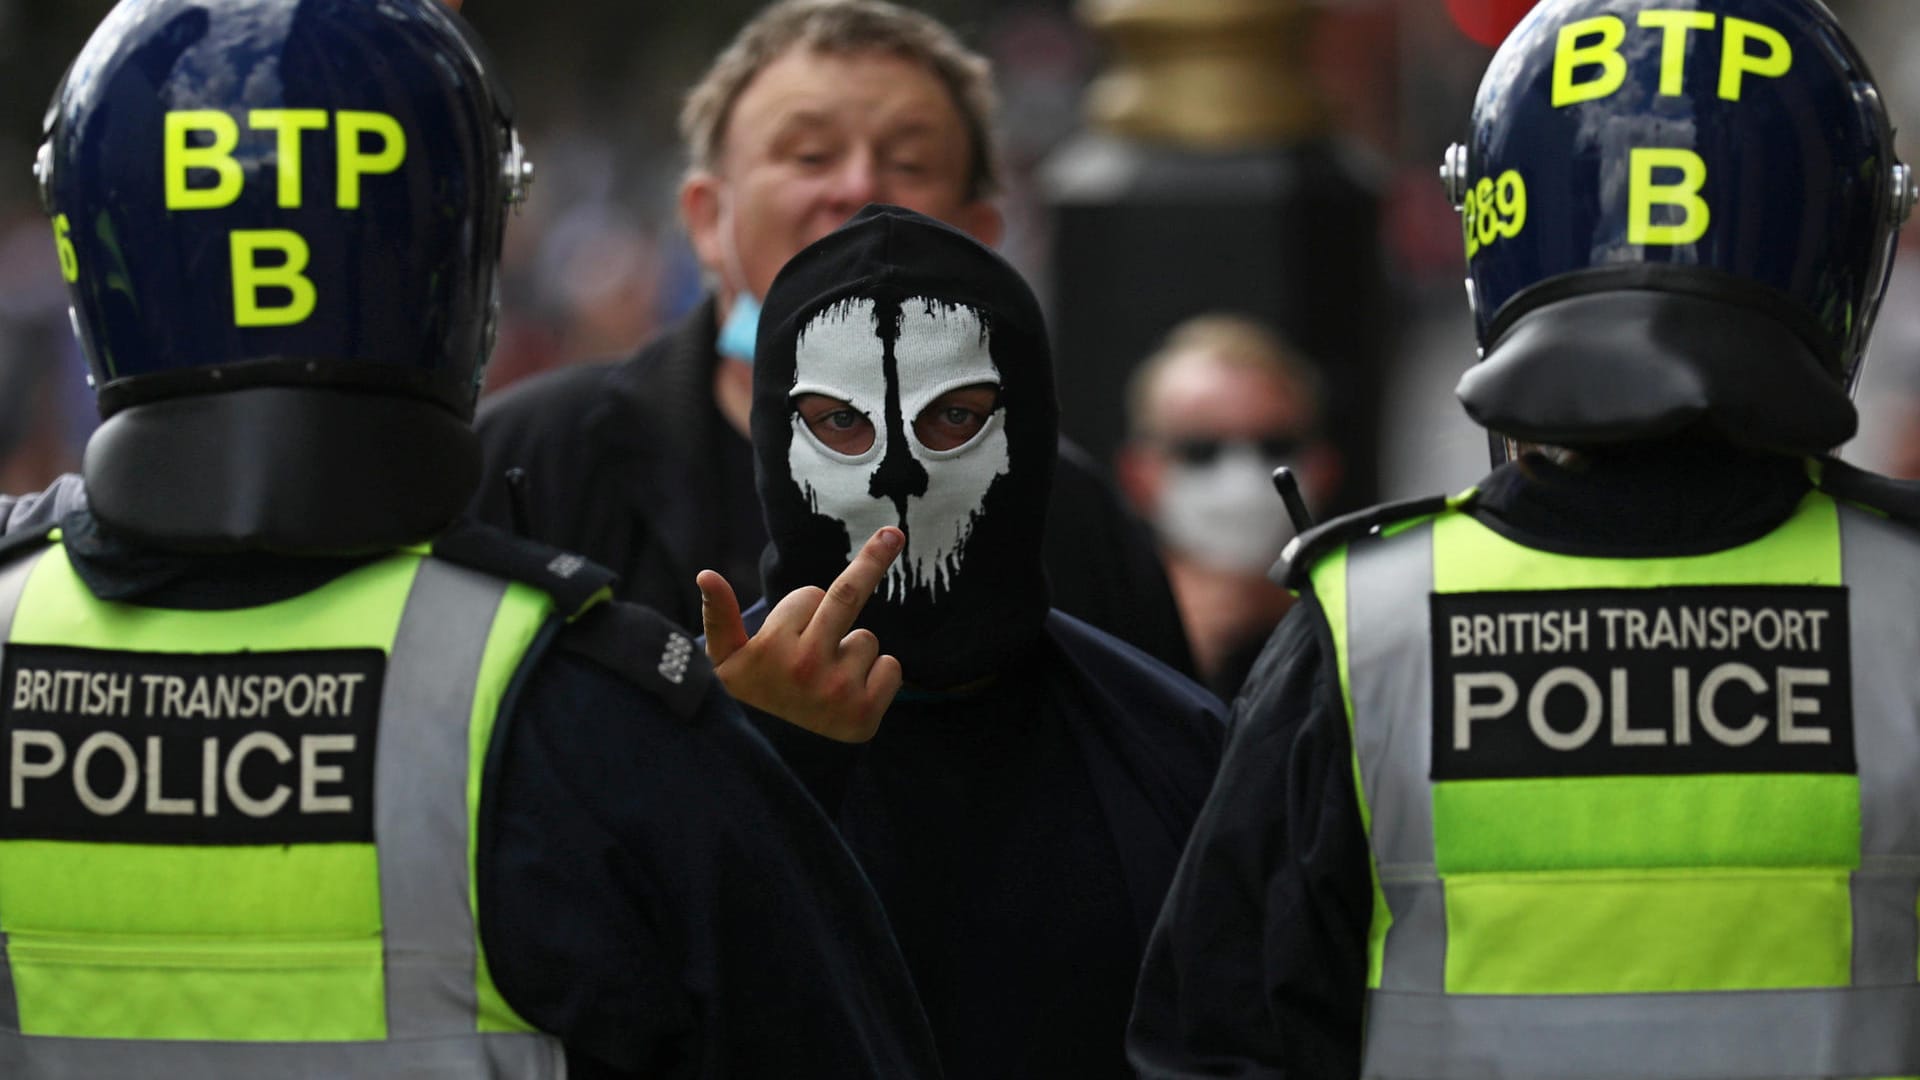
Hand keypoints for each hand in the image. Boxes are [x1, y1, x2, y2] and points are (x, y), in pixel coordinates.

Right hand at [698, 527, 905, 741]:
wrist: (774, 751)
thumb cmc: (754, 689)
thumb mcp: (725, 656)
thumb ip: (718, 614)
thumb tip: (705, 574)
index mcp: (773, 648)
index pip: (811, 595)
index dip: (804, 609)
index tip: (810, 607)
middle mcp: (806, 668)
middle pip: (848, 596)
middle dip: (874, 558)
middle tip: (894, 534)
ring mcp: (838, 692)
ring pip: (866, 639)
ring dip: (851, 651)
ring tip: (825, 679)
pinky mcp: (866, 714)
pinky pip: (892, 667)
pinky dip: (878, 676)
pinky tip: (849, 695)